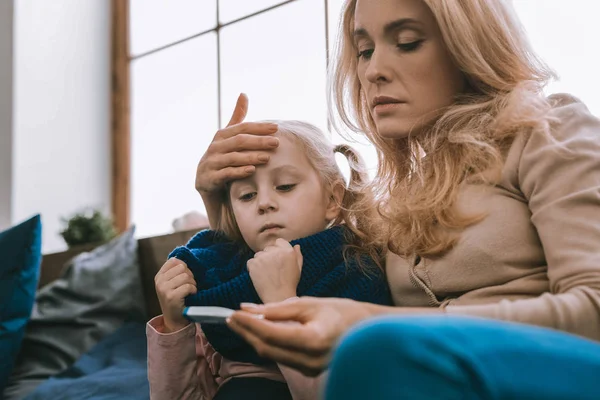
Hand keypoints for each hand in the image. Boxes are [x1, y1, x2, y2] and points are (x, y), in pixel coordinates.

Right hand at [154, 258, 196, 331]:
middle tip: (189, 285)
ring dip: (193, 283)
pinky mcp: (171, 297)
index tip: (185, 276)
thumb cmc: (177, 300)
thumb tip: (183, 259)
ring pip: (186, 276)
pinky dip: (193, 290)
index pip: (174, 260)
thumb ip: (175, 271)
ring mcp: (164, 289)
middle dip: (190, 275)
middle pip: (182, 267)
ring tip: (190, 291)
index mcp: (159, 276)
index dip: (184, 266)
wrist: (174, 321)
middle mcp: (159, 281)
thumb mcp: (172, 284)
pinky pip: (188, 286)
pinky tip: (191, 295)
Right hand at [195, 93, 279, 193]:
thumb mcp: (229, 137)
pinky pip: (225, 174)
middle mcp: (215, 147)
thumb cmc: (223, 157)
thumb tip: (243, 94)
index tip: (276, 128)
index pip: (242, 128)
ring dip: (251, 157)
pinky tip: (251, 170)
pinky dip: (238, 172)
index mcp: (222, 135)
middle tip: (276, 143)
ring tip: (267, 157)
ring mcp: (211, 162)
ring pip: (233, 157)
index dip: (259, 127)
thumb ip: (237, 117)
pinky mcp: (209, 178)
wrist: (207, 183)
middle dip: (258, 141)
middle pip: (239, 141)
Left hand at [227, 297, 375, 375]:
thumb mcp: (311, 304)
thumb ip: (278, 309)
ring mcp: (310, 369)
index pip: (271, 334)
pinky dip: (267, 343)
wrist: (371, 331)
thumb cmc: (344, 312)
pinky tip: (259, 330)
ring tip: (240, 322)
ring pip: (272, 355)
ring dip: (253, 338)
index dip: (248, 324)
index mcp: (313, 340)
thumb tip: (248, 309)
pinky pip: (281, 357)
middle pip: (267, 349)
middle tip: (229, 317)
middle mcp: (310, 360)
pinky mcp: (309, 370)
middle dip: (245, 332)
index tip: (232, 312)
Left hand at [247, 238, 302, 303]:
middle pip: (267, 249)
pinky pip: (251, 262)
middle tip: (272, 271)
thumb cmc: (290, 284)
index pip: (279, 242)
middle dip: (268, 257)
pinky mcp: (254, 264)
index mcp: (288, 251)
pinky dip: (253, 268)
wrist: (279, 298)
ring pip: (258, 255)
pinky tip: (260, 277)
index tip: (277, 260)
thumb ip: (298, 255)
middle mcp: (276, 252)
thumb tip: (296, 245)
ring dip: (260, 262)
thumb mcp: (298, 269)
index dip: (277, 250)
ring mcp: (264, 257)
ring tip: (267, 275)